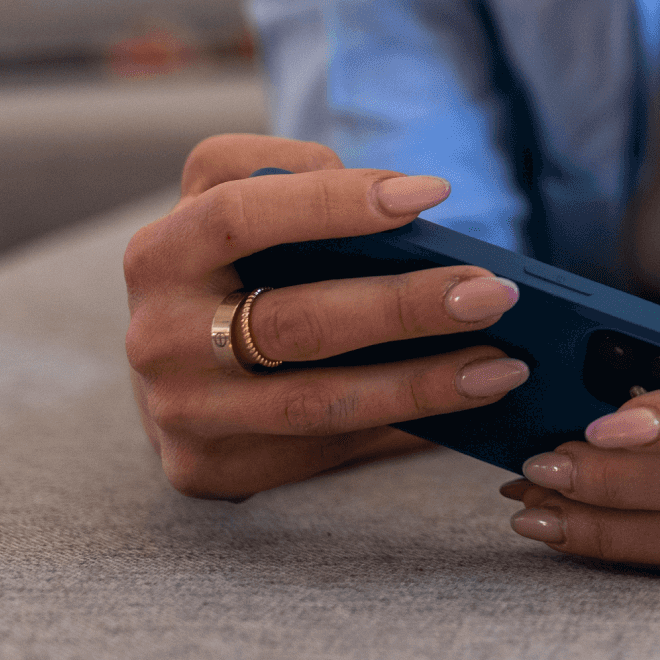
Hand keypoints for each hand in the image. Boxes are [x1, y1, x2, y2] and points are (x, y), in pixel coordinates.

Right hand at [123, 134, 532, 499]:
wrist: (179, 370)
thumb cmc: (239, 271)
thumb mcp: (252, 215)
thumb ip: (305, 193)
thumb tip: (418, 218)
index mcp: (163, 250)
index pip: (241, 213)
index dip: (334, 200)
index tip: (431, 194)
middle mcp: (156, 333)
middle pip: (293, 319)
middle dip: (405, 306)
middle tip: (492, 293)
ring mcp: (178, 408)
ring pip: (316, 400)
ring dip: (422, 383)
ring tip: (502, 366)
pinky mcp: (206, 467)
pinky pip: (322, 446)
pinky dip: (402, 426)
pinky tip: (466, 409)